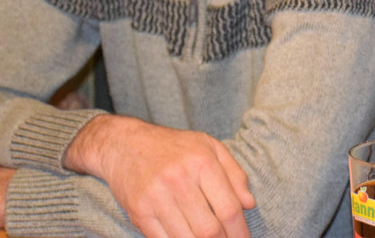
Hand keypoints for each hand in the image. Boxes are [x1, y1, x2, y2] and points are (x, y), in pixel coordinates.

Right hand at [64, 114, 255, 237]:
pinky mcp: (139, 211)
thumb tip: (249, 204)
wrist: (125, 145)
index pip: (228, 208)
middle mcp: (179, 180)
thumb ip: (235, 174)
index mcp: (202, 162)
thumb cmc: (175, 147)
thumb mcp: (210, 147)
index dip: (240, 231)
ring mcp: (156, 197)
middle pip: (209, 229)